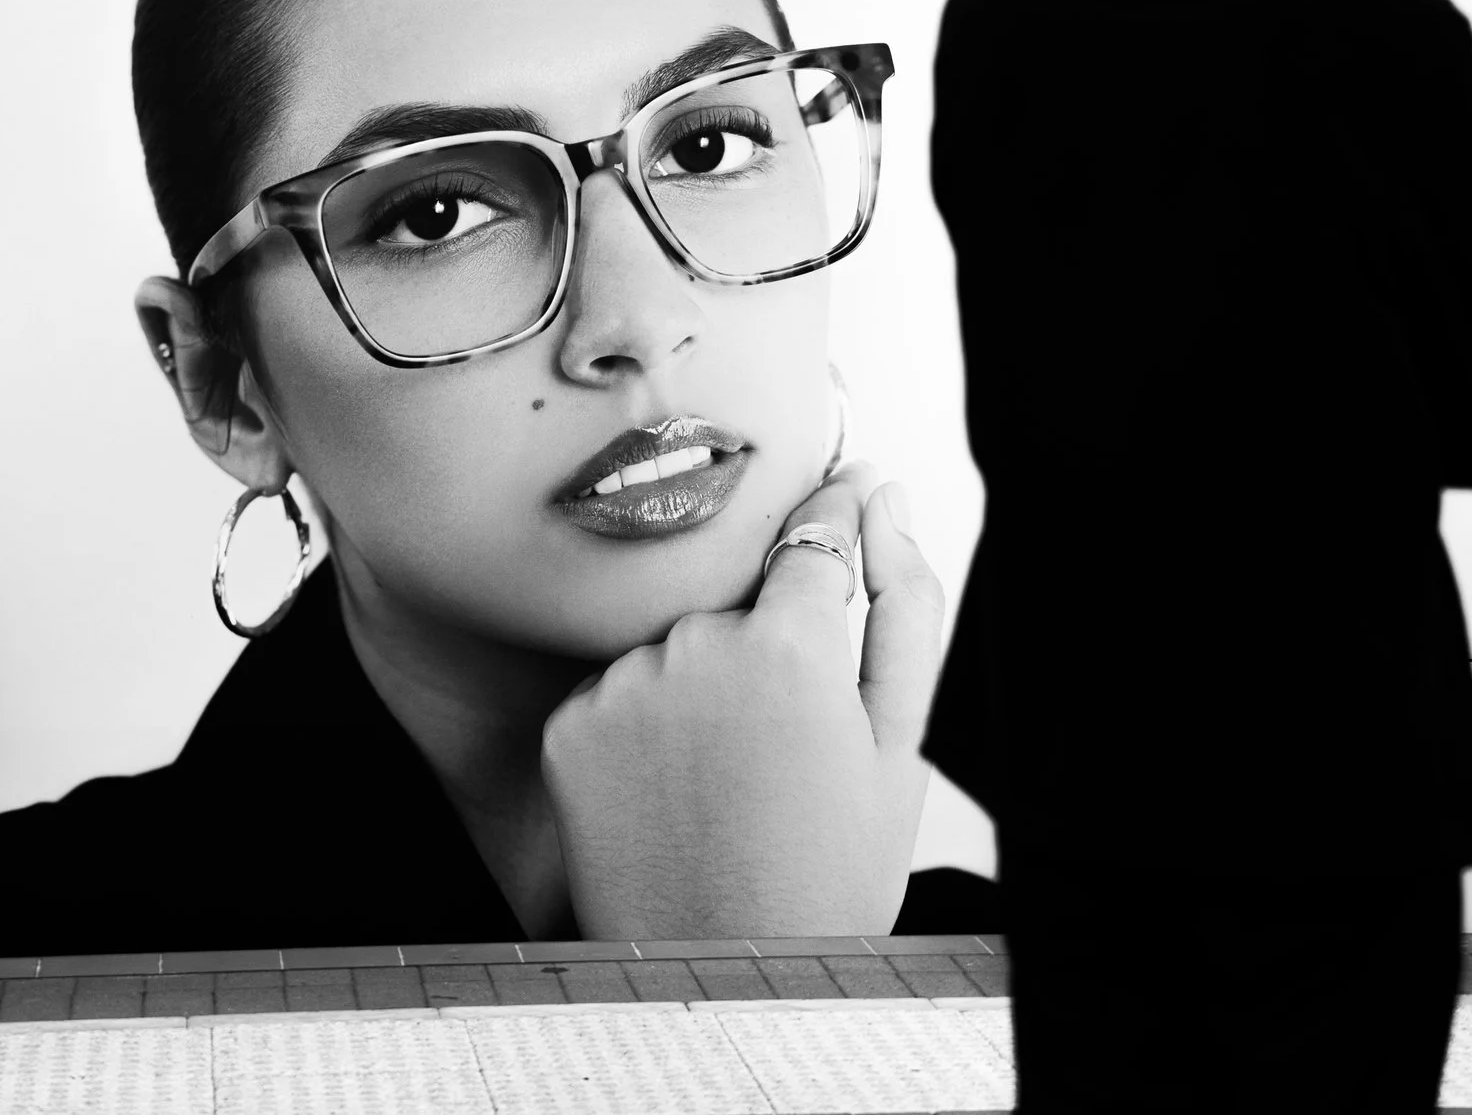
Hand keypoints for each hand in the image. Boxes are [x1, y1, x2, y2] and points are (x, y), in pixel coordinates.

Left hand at [540, 462, 944, 938]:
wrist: (730, 975)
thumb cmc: (834, 868)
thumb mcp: (903, 739)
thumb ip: (904, 600)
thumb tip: (880, 496)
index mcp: (791, 643)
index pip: (816, 532)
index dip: (839, 517)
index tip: (852, 496)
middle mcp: (694, 646)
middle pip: (742, 603)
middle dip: (770, 643)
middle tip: (793, 739)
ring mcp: (621, 687)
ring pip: (679, 648)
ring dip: (705, 685)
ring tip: (733, 776)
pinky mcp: (568, 730)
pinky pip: (621, 693)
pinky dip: (649, 727)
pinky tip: (677, 791)